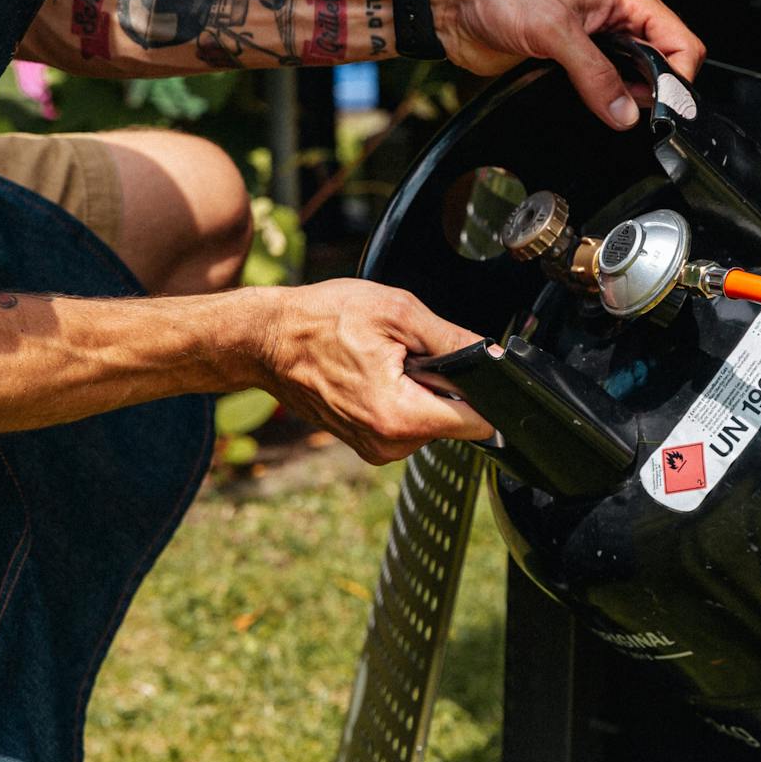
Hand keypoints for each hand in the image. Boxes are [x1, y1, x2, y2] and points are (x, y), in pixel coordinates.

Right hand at [255, 279, 493, 464]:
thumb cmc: (323, 320)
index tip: (458, 365)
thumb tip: (492, 357)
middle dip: (443, 386)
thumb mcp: (397, 312)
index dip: (481, 391)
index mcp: (400, 417)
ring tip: (383, 362)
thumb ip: (453, 339)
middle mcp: (389, 444)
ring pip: (431, 422)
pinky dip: (401, 398)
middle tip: (404, 355)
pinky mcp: (366, 444)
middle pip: (454, 421)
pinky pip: (406, 424)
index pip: (478, 423)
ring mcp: (375, 449)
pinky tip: (373, 375)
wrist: (268, 339)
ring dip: (420, 390)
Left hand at [432, 0, 705, 129]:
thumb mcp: (556, 31)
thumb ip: (594, 73)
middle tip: (632, 108)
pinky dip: (606, 108)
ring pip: (636, 85)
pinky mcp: (576, 70)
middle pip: (664, 67)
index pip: (680, 42)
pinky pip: (606, 95)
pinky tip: (596, 111)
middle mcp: (618, 24)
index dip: (677, 76)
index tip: (661, 102)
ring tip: (612, 108)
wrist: (457, 10)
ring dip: (628, 103)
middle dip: (655, 92)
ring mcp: (599, 49)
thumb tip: (623, 111)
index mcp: (626, 0)